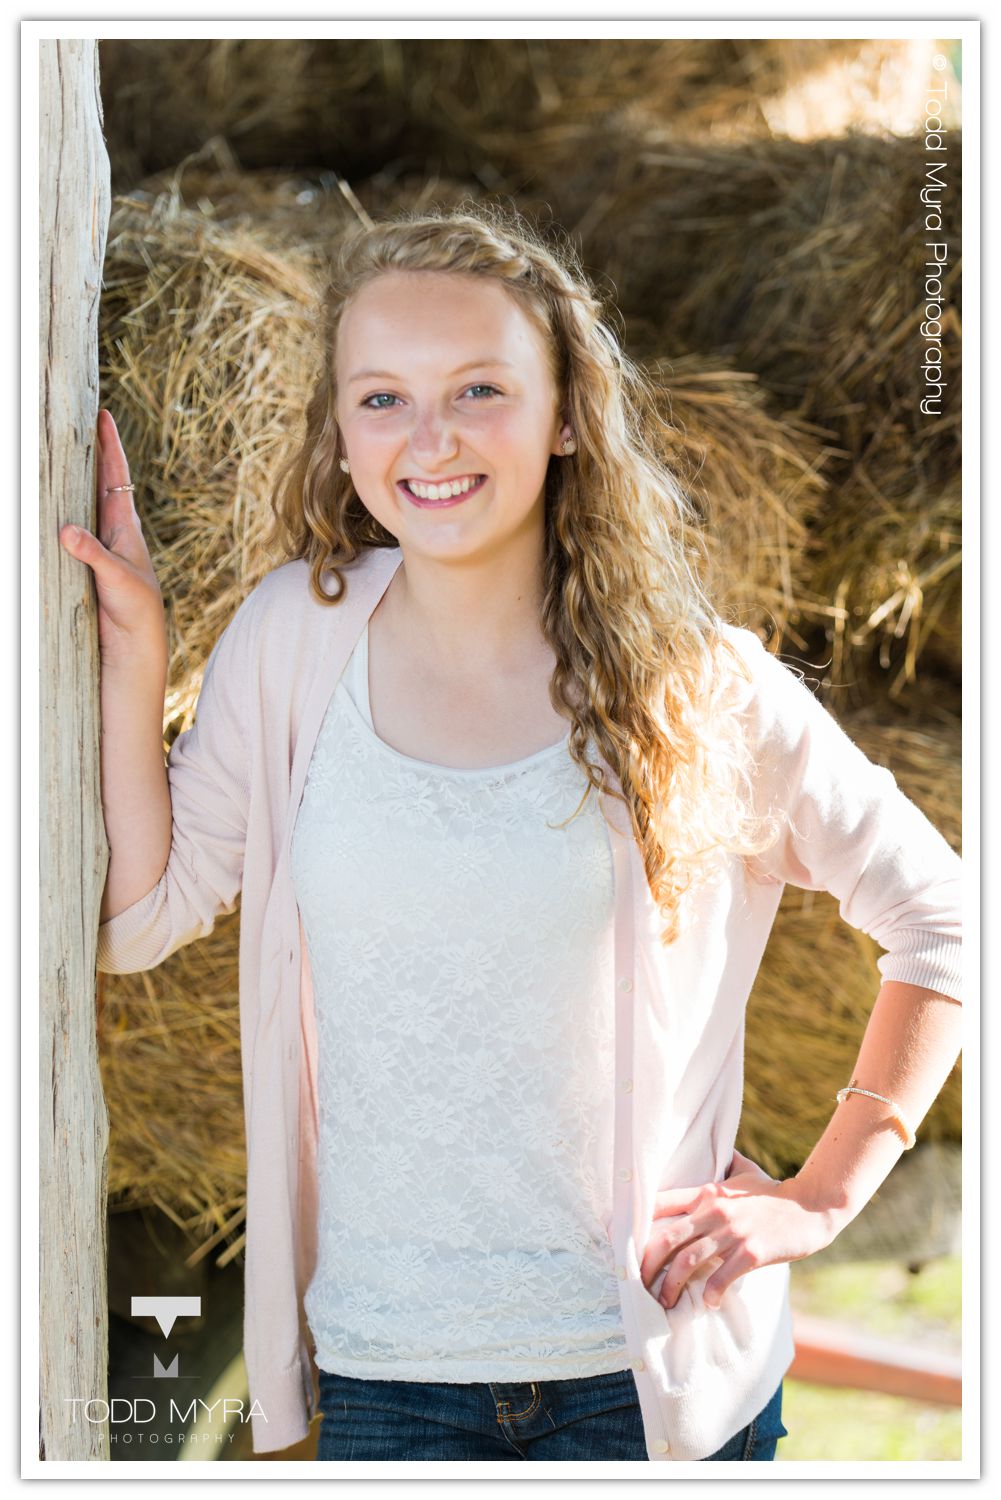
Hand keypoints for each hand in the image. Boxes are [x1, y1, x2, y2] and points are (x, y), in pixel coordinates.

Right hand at [59, 409, 166, 670]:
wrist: (133, 648)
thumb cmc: (136, 611)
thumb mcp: (118, 580)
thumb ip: (93, 554)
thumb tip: (66, 529)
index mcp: (126, 527)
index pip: (116, 477)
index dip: (110, 445)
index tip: (104, 415)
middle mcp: (111, 532)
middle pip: (96, 483)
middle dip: (86, 453)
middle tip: (74, 421)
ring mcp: (95, 547)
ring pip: (79, 506)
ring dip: (67, 481)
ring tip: (53, 453)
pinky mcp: (81, 566)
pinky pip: (65, 533)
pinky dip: (54, 515)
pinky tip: (41, 508)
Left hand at [639, 1147, 838, 1310]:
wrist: (811, 1206)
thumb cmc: (775, 1192)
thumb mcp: (746, 1171)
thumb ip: (726, 1163)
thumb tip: (718, 1150)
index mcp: (708, 1193)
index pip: (662, 1203)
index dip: (637, 1222)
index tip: (621, 1241)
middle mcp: (715, 1211)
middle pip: (667, 1237)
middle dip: (647, 1264)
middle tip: (638, 1285)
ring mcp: (733, 1232)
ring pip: (689, 1260)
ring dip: (672, 1285)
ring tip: (665, 1302)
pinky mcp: (752, 1252)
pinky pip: (722, 1277)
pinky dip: (710, 1293)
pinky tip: (708, 1303)